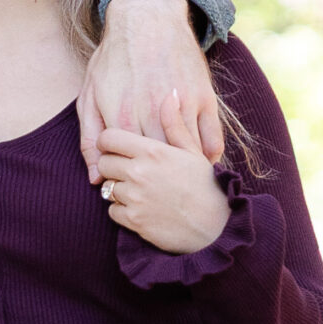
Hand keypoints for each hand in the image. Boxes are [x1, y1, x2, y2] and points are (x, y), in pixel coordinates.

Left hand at [78, 0, 222, 183]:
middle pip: (159, 165)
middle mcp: (153, 113)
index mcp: (123, 116)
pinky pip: (211, 139)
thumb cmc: (113, 58)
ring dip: (184, 171)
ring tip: (179, 181)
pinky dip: (206, 156)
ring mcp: (182, 105)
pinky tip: (198, 162)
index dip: (130, 180)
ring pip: (187, 155)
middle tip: (157, 188)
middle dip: (158, 181)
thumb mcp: (90, 95)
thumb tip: (95, 179)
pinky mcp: (204, 97)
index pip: (128, 165)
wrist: (147, 18)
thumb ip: (90, 139)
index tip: (132, 182)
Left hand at [98, 92, 230, 251]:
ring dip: (118, 188)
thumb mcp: (193, 151)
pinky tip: (141, 207)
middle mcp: (140, 172)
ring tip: (140, 189)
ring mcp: (136, 197)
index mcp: (154, 151)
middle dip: (112, 165)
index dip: (108, 141)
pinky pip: (112, 211)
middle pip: (105, 162)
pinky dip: (122, 210)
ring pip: (107, 187)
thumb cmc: (207, 186)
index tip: (115, 147)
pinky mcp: (134, 220)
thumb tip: (170, 96)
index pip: (110, 138)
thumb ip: (175, 124)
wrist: (218, 227)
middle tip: (128, 169)